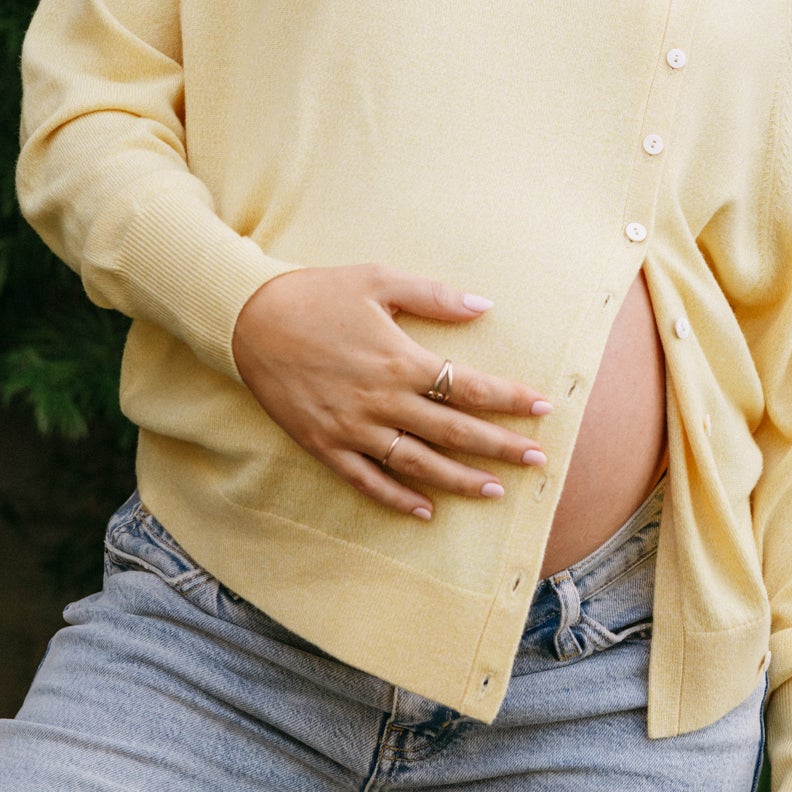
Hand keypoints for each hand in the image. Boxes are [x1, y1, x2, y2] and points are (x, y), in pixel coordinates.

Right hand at [230, 263, 552, 519]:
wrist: (248, 319)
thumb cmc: (317, 293)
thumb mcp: (378, 279)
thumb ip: (434, 295)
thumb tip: (484, 305)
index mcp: (398, 360)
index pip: (468, 386)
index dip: (509, 399)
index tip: (543, 407)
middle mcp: (381, 401)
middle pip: (453, 433)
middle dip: (500, 447)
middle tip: (538, 461)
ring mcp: (352, 429)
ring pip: (417, 465)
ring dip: (460, 480)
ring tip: (495, 490)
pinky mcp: (325, 445)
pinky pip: (367, 481)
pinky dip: (397, 499)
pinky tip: (425, 511)